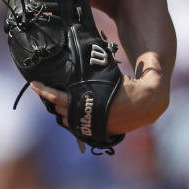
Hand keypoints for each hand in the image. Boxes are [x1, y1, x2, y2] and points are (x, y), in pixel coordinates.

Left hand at [30, 60, 168, 135]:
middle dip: (52, 99)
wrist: (152, 108)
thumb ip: (151, 66)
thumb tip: (155, 58)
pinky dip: (68, 118)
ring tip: (49, 95)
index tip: (34, 83)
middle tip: (40, 86)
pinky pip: (76, 126)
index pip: (65, 99)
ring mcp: (96, 126)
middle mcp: (97, 118)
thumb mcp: (149, 77)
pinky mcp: (98, 130)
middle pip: (63, 110)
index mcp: (103, 104)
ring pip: (68, 120)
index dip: (47, 92)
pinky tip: (62, 108)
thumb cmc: (144, 88)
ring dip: (59, 109)